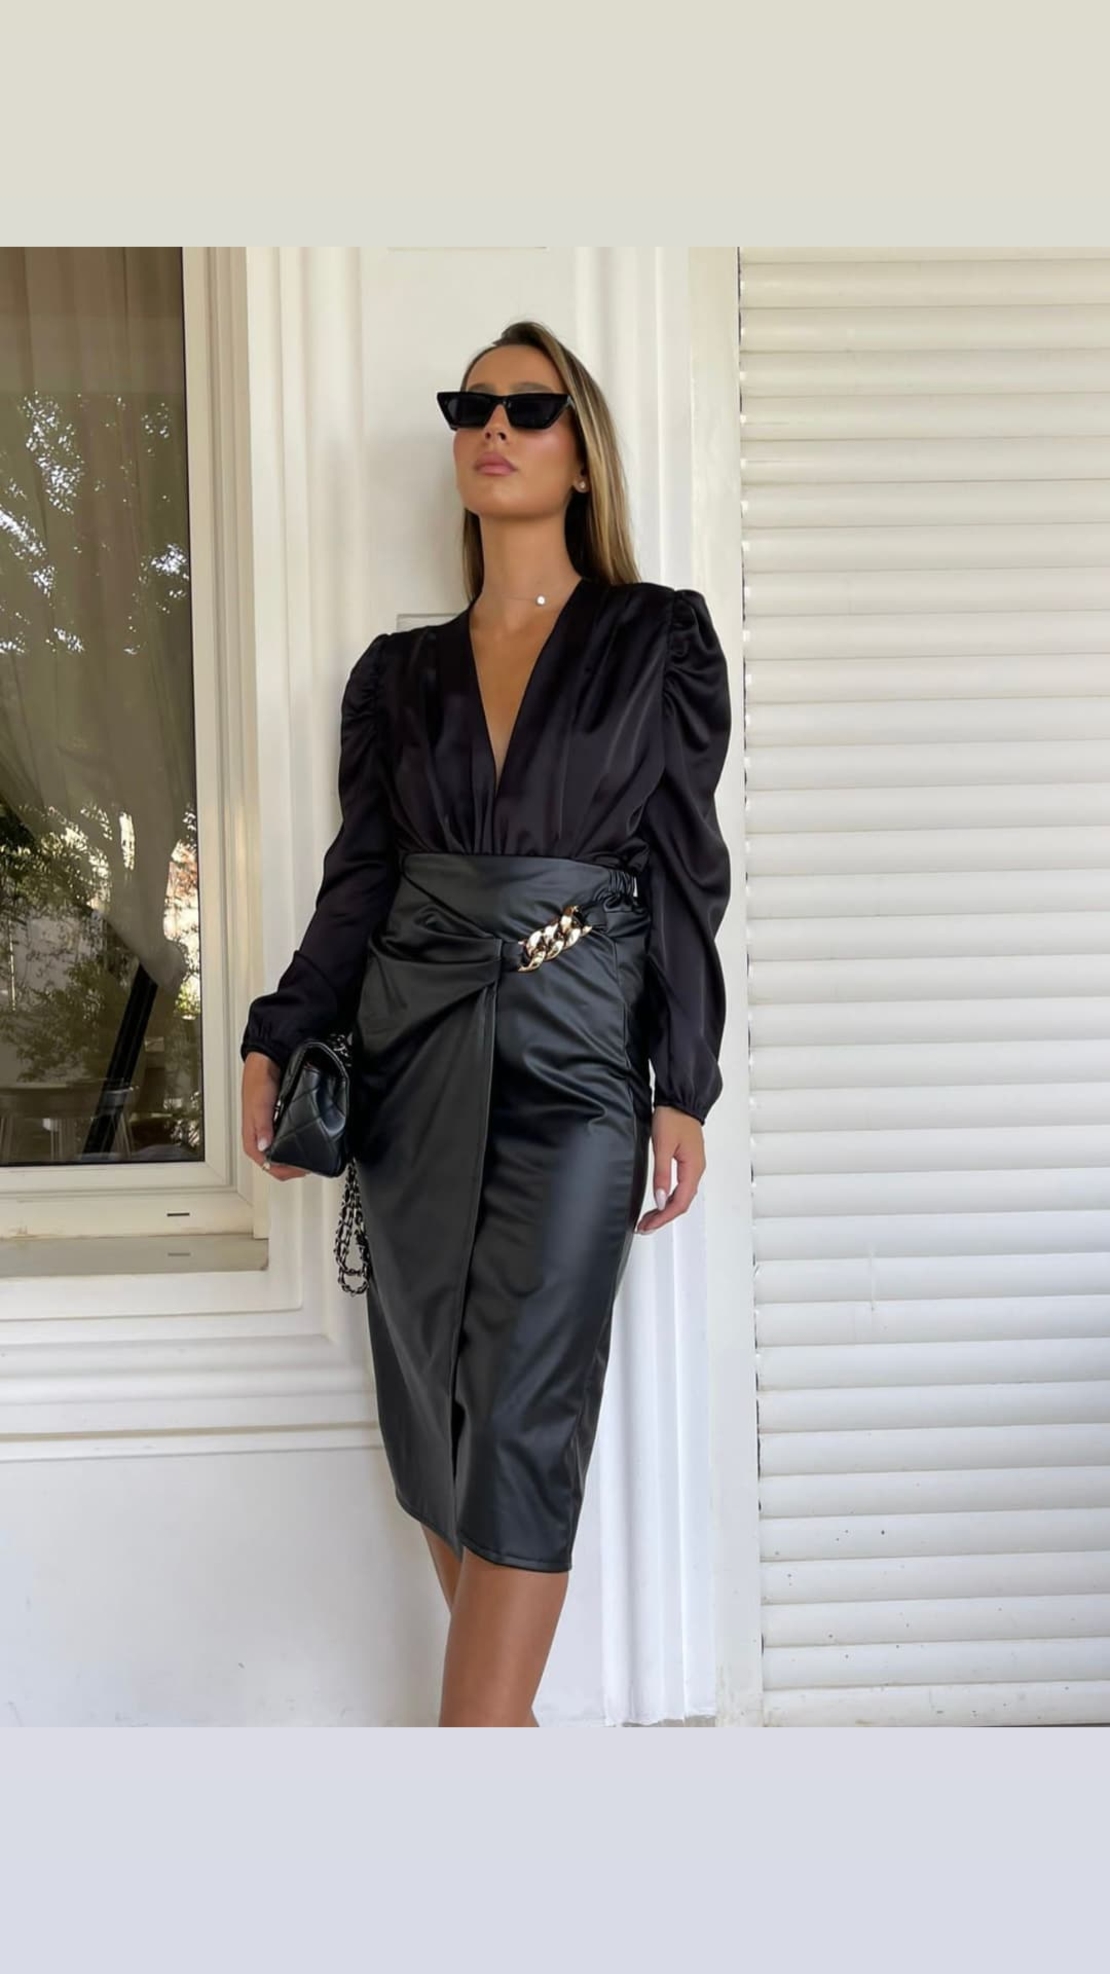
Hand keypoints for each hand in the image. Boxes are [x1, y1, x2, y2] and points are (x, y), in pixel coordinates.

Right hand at [241, 1051, 308, 1180]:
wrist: (266, 1061)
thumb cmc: (257, 1080)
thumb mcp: (259, 1104)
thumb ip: (263, 1126)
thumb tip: (265, 1146)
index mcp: (252, 1140)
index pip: (270, 1167)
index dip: (287, 1172)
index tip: (303, 1169)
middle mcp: (261, 1139)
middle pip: (278, 1165)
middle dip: (294, 1167)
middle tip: (312, 1164)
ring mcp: (271, 1132)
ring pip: (284, 1154)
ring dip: (297, 1156)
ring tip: (313, 1154)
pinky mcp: (280, 1124)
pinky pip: (290, 1140)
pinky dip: (299, 1143)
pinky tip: (309, 1140)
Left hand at [635, 1105, 704, 1233]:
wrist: (680, 1099)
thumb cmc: (673, 1117)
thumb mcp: (663, 1146)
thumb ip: (662, 1175)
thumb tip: (661, 1200)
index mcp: (693, 1168)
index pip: (680, 1203)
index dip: (663, 1218)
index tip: (648, 1225)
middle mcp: (696, 1170)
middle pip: (682, 1203)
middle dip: (663, 1218)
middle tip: (645, 1227)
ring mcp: (693, 1166)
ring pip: (682, 1196)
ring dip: (666, 1210)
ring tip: (649, 1219)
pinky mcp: (688, 1161)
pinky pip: (681, 1187)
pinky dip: (670, 1198)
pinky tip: (660, 1201)